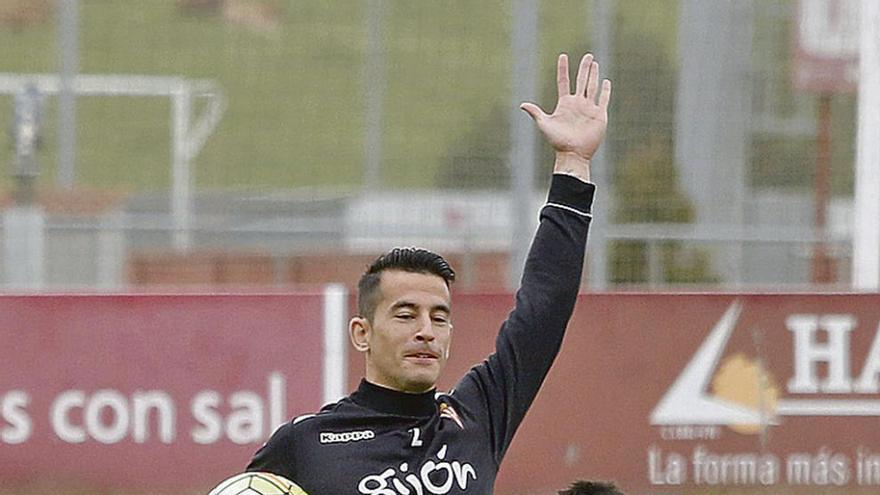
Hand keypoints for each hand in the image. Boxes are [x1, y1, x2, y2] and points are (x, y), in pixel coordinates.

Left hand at [520, 53, 611, 179]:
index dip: (563, 69)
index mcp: (564, 103)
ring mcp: (589, 108)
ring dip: (594, 74)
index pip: (563, 81)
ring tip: (595, 63)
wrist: (573, 154)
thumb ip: (536, 113)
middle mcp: (577, 103)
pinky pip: (603, 99)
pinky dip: (605, 90)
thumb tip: (522, 104)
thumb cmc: (557, 141)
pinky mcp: (599, 115)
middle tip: (588, 56)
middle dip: (585, 68)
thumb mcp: (544, 124)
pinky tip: (605, 81)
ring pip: (592, 87)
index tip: (563, 56)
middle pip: (581, 80)